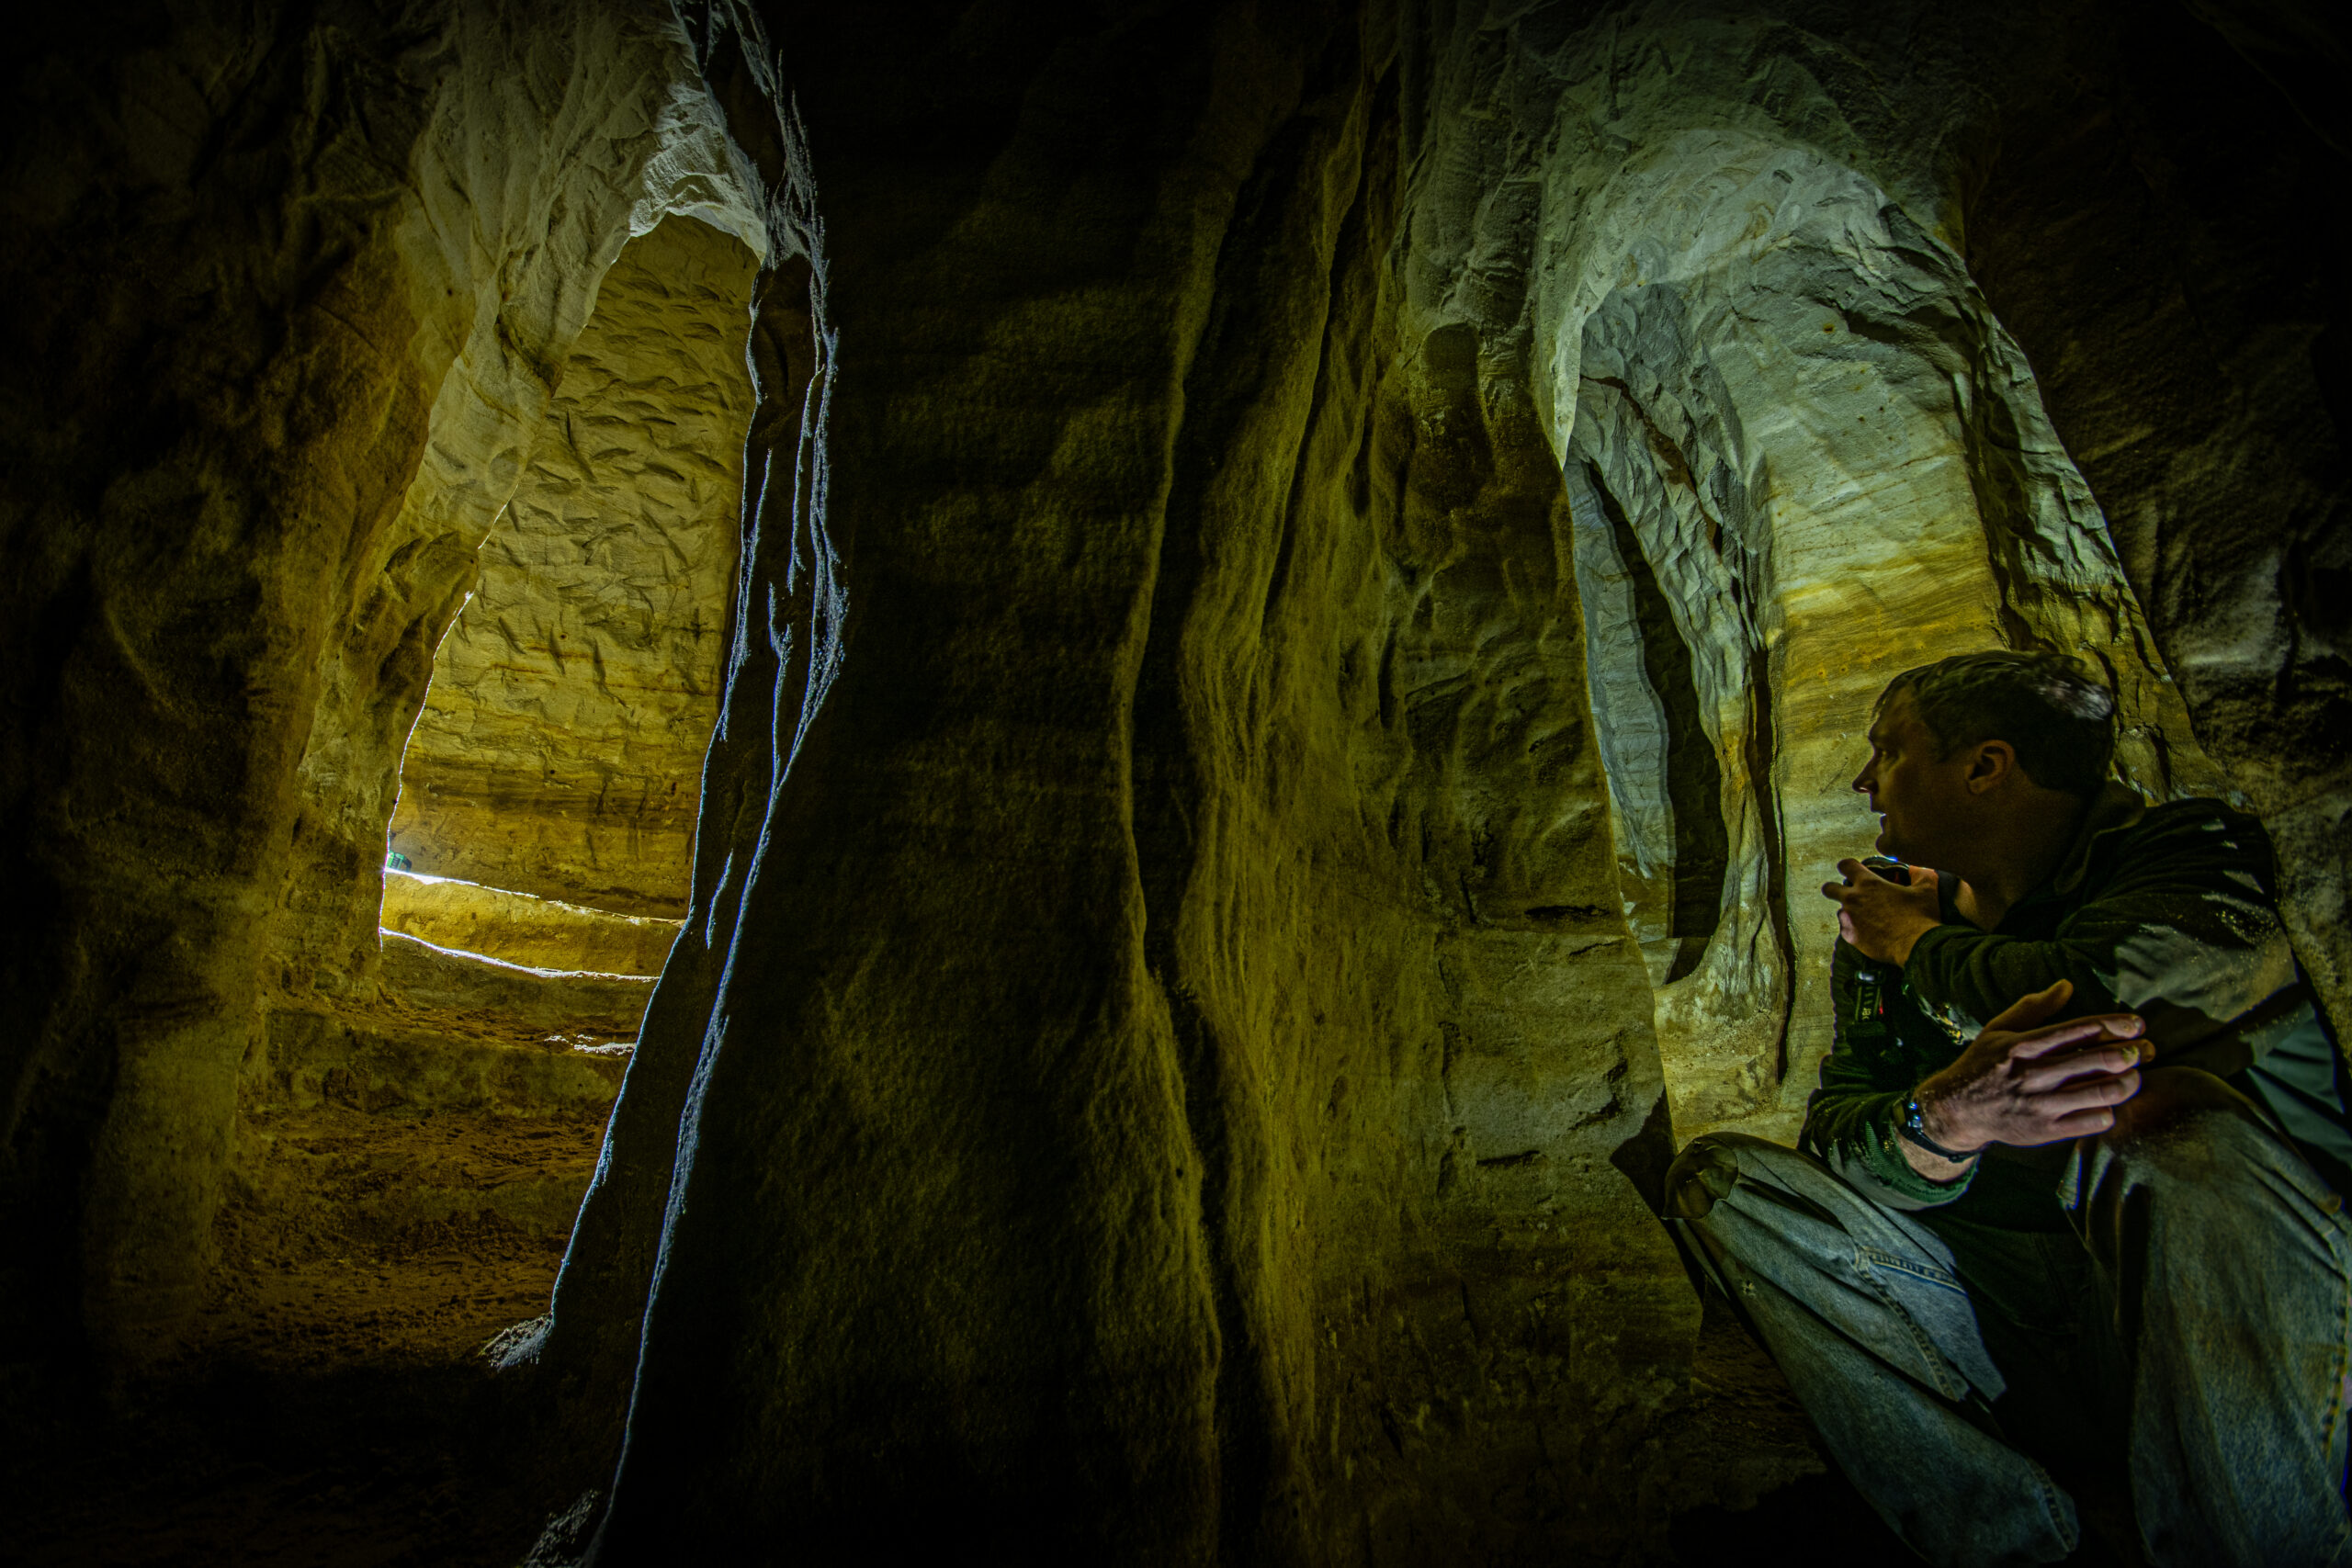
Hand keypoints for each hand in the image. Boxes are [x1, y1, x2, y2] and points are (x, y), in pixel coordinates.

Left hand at [1822, 857, 1943, 964]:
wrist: (1917, 947)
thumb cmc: (1922, 916)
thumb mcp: (1927, 889)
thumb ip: (1920, 873)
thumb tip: (1916, 869)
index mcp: (1869, 883)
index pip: (1845, 865)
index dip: (1848, 866)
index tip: (1852, 871)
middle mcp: (1853, 899)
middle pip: (1828, 888)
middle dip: (1835, 889)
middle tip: (1849, 894)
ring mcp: (1849, 919)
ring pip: (1839, 911)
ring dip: (1849, 912)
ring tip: (1868, 918)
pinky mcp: (1850, 937)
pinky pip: (1846, 930)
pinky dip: (1854, 930)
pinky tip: (1869, 933)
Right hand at [1901, 979, 2148, 1179]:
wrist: (1956, 1110)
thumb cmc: (1983, 1064)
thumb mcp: (2000, 1029)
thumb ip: (2034, 1007)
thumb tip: (2067, 985)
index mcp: (2024, 1045)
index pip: (2081, 1030)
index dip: (2115, 1025)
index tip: (2137, 1024)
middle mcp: (2034, 1074)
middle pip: (2099, 1060)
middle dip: (2132, 1053)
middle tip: (2145, 1050)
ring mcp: (2042, 1105)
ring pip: (2103, 1092)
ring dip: (2128, 1082)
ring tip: (2134, 1076)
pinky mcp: (2047, 1131)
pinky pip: (2093, 1122)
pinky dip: (2110, 1110)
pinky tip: (2109, 1103)